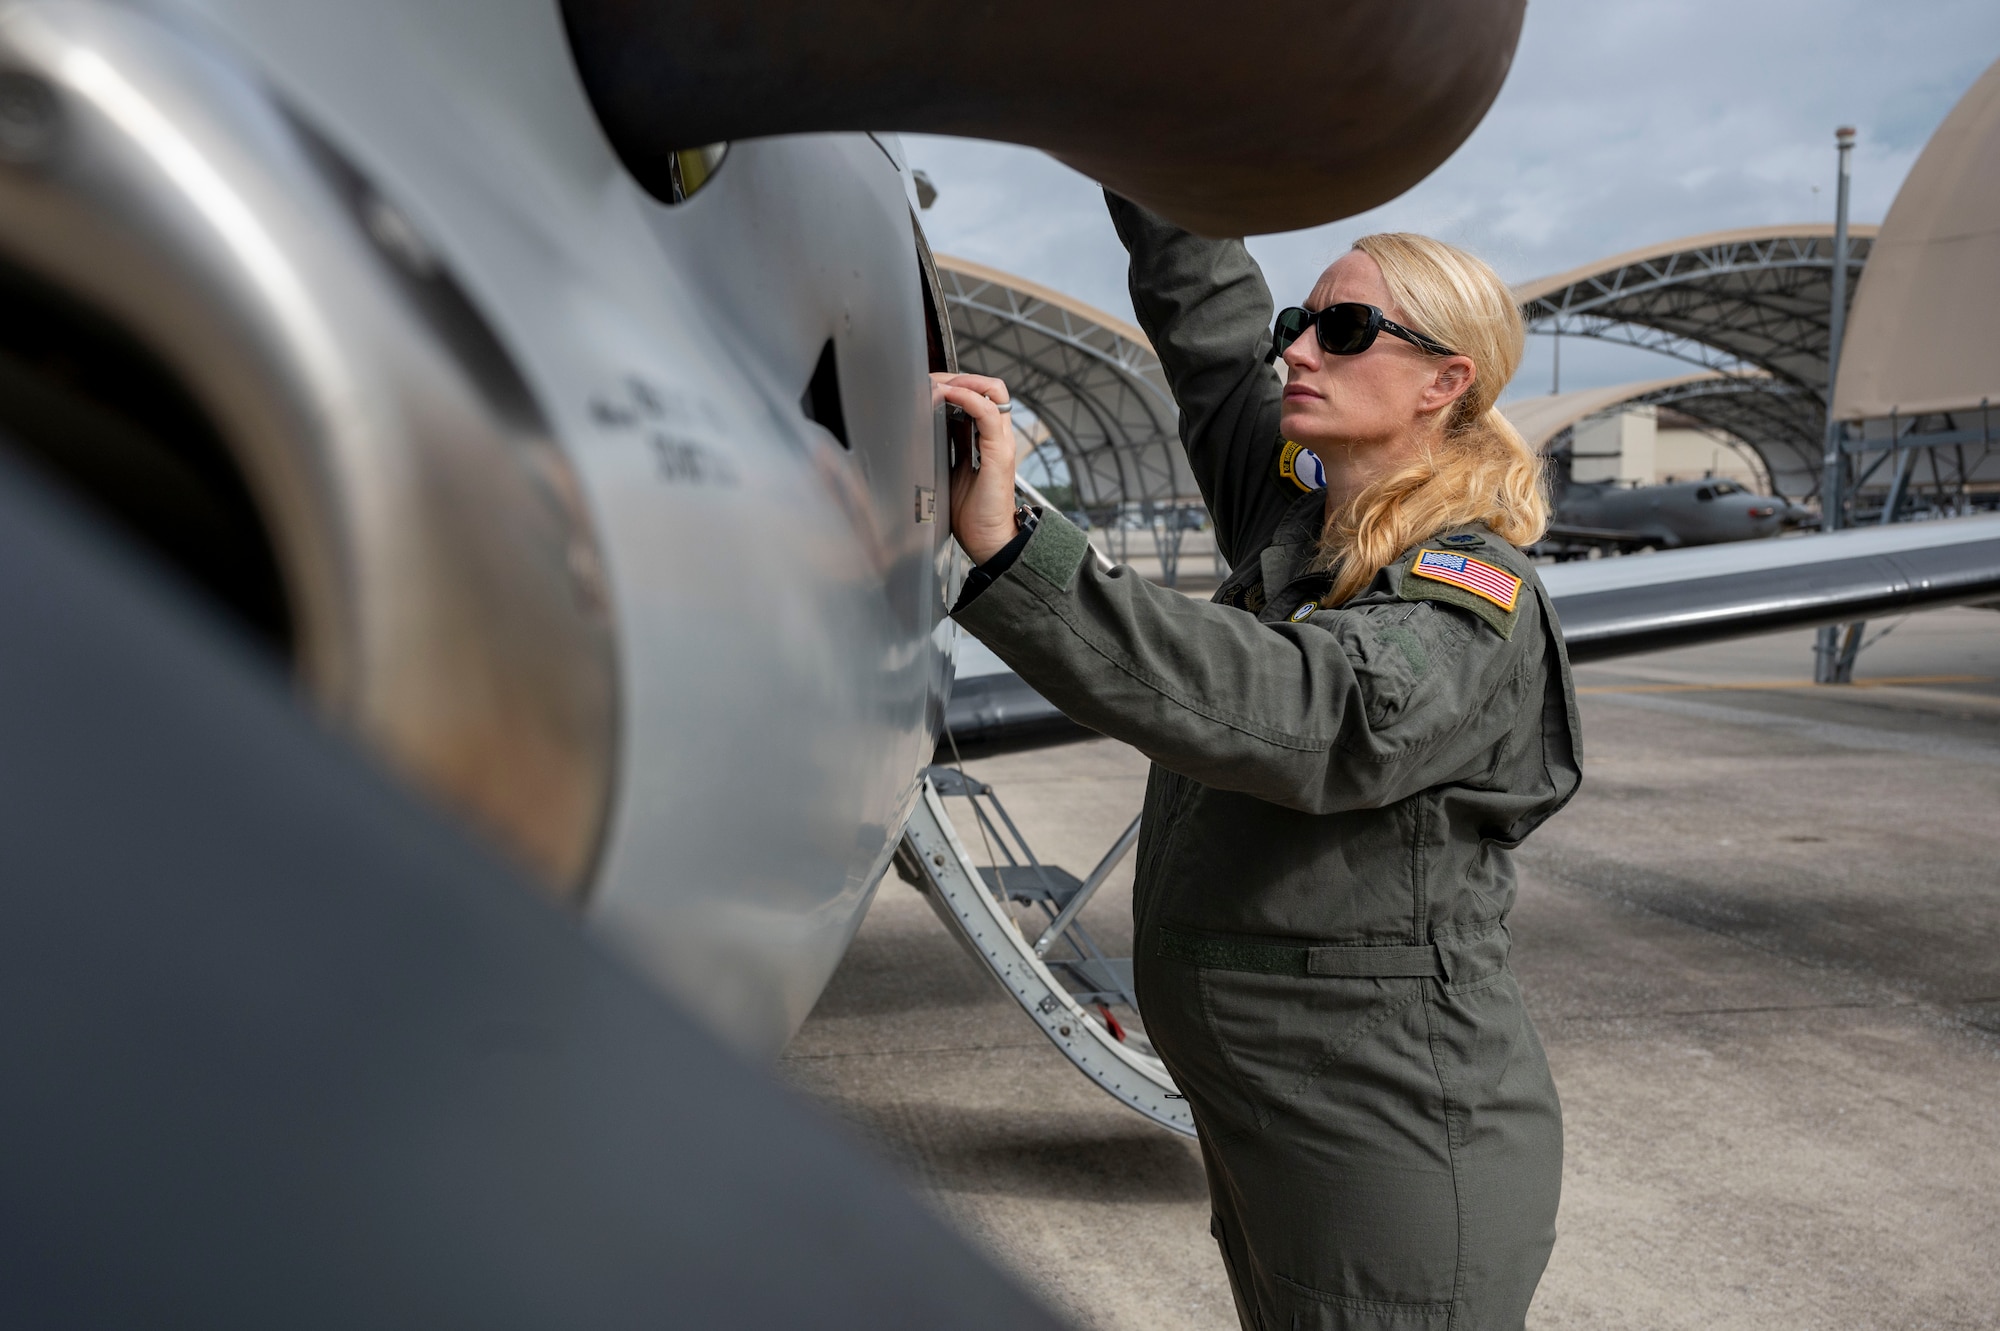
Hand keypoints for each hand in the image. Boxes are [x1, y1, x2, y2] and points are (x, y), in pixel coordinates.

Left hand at [932, 372, 1018, 563]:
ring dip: (961, 381)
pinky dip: (967, 398)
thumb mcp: (949, 471)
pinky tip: (947, 396)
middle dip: (957, 377)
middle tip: (929, 382)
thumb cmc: (970, 514)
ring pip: (992, 391)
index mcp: (986, 440)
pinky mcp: (1000, 453)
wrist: (988, 541)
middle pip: (986, 387)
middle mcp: (997, 436)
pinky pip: (988, 413)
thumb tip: (922, 431)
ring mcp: (1001, 442)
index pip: (978, 396)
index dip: (955, 385)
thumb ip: (945, 448)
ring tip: (935, 385)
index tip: (927, 388)